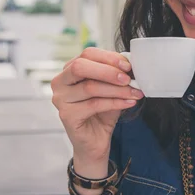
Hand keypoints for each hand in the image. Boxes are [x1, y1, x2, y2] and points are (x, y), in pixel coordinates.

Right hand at [51, 47, 142, 178]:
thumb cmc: (102, 112)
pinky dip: (115, 102)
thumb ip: (116, 75)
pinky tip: (128, 103)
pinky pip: (94, 104)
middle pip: (81, 67)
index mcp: (69, 70)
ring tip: (135, 93)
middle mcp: (60, 82)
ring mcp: (60, 99)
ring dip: (117, 89)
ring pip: (90, 87)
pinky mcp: (66, 115)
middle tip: (128, 79)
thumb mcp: (110, 88)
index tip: (128, 66)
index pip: (87, 54)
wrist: (95, 141)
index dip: (109, 57)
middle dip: (108, 71)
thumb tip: (131, 64)